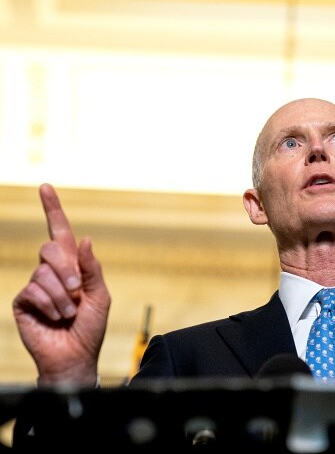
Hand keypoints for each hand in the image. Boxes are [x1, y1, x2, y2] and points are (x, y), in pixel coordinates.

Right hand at [12, 183, 110, 385]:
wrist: (75, 356)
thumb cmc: (91, 327)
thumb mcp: (100, 296)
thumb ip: (92, 268)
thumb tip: (86, 239)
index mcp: (73, 266)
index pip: (61, 232)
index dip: (53, 209)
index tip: (45, 187)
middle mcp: (53, 272)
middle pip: (50, 249)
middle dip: (66, 271)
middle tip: (77, 293)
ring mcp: (37, 286)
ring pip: (43, 273)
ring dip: (62, 296)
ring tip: (68, 313)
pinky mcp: (24, 301)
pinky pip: (33, 290)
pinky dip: (50, 305)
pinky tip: (55, 318)